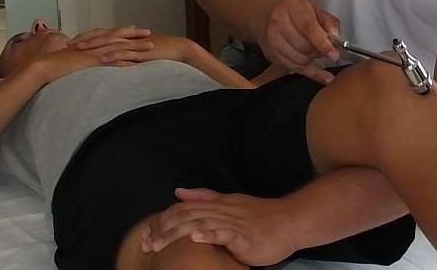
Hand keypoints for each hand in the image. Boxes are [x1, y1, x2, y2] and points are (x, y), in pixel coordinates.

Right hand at [28, 27, 152, 82]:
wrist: (42, 67)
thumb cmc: (53, 65)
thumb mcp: (70, 59)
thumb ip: (80, 58)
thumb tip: (84, 60)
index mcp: (89, 45)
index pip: (109, 35)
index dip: (122, 32)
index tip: (134, 30)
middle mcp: (94, 46)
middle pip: (118, 38)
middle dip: (134, 35)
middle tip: (149, 33)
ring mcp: (94, 53)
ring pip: (119, 48)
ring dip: (136, 47)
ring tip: (150, 47)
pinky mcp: (92, 62)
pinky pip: (112, 62)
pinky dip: (125, 63)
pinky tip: (136, 65)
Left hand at [140, 188, 297, 266]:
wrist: (290, 220)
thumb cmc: (261, 216)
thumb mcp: (230, 203)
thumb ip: (205, 197)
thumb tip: (179, 192)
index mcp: (217, 204)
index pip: (184, 208)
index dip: (164, 219)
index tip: (147, 233)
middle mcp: (222, 211)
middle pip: (187, 215)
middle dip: (163, 228)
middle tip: (146, 243)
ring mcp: (233, 223)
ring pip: (200, 223)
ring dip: (177, 234)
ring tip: (159, 243)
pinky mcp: (244, 236)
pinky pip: (224, 234)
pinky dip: (209, 234)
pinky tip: (195, 238)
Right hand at [260, 0, 340, 83]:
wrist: (265, 15)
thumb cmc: (293, 11)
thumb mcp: (313, 8)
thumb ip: (328, 21)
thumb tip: (336, 37)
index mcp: (292, 7)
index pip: (308, 28)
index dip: (322, 43)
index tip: (334, 54)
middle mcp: (278, 23)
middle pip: (304, 46)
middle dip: (319, 51)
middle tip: (325, 47)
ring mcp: (273, 40)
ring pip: (299, 60)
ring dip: (312, 59)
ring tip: (314, 50)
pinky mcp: (272, 55)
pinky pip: (295, 69)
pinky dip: (313, 74)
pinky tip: (325, 78)